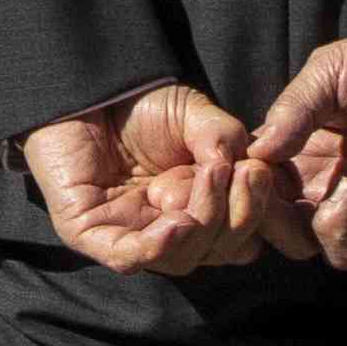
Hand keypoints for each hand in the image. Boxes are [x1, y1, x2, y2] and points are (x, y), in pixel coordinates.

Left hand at [22, 82, 259, 275]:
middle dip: (239, 216)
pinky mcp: (91, 235)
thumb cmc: (141, 105)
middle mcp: (169, 231)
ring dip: (206, 220)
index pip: (242, 236)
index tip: (260, 174)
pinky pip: (132, 258)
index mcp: (199, 210)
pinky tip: (180, 219)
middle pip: (219, 252)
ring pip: (183, 258)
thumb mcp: (199, 116)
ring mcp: (131, 236)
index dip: (257, 214)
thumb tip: (248, 171)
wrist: (86, 87)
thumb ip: (227, 141)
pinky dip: (162, 245)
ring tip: (209, 175)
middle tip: (245, 173)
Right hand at [246, 11, 346, 268]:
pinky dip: (333, 232)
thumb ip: (288, 114)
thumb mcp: (325, 76)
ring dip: (287, 225)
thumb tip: (252, 156)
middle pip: (269, 218)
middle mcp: (322, 177)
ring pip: (300, 243)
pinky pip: (346, 252)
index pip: (254, 179)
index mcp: (301, 144)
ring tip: (297, 190)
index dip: (235, 180)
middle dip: (252, 208)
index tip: (223, 167)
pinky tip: (346, 191)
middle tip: (253, 183)